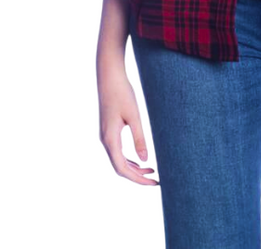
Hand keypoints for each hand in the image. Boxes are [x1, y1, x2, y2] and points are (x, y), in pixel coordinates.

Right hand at [98, 62, 159, 185]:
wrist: (109, 76)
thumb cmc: (122, 93)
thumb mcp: (133, 116)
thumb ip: (139, 138)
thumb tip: (145, 160)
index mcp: (110, 139)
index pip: (122, 169)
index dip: (138, 179)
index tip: (154, 183)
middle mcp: (105, 141)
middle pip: (120, 168)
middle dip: (137, 177)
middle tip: (156, 180)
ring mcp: (105, 136)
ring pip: (118, 160)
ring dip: (133, 168)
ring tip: (151, 170)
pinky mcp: (108, 130)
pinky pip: (117, 152)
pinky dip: (128, 159)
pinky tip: (140, 159)